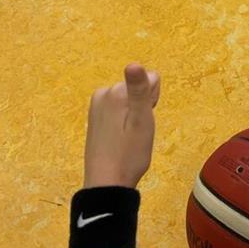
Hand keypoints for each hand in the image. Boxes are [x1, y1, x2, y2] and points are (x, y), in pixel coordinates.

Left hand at [83, 64, 159, 188]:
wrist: (106, 183)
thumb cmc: (129, 154)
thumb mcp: (142, 122)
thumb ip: (139, 91)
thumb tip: (134, 64)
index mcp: (115, 92)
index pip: (151, 80)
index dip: (153, 100)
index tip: (145, 120)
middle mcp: (102, 94)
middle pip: (138, 89)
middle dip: (143, 107)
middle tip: (138, 132)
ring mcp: (96, 106)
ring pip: (129, 100)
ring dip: (134, 116)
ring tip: (130, 137)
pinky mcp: (95, 118)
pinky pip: (119, 110)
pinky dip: (124, 122)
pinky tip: (121, 139)